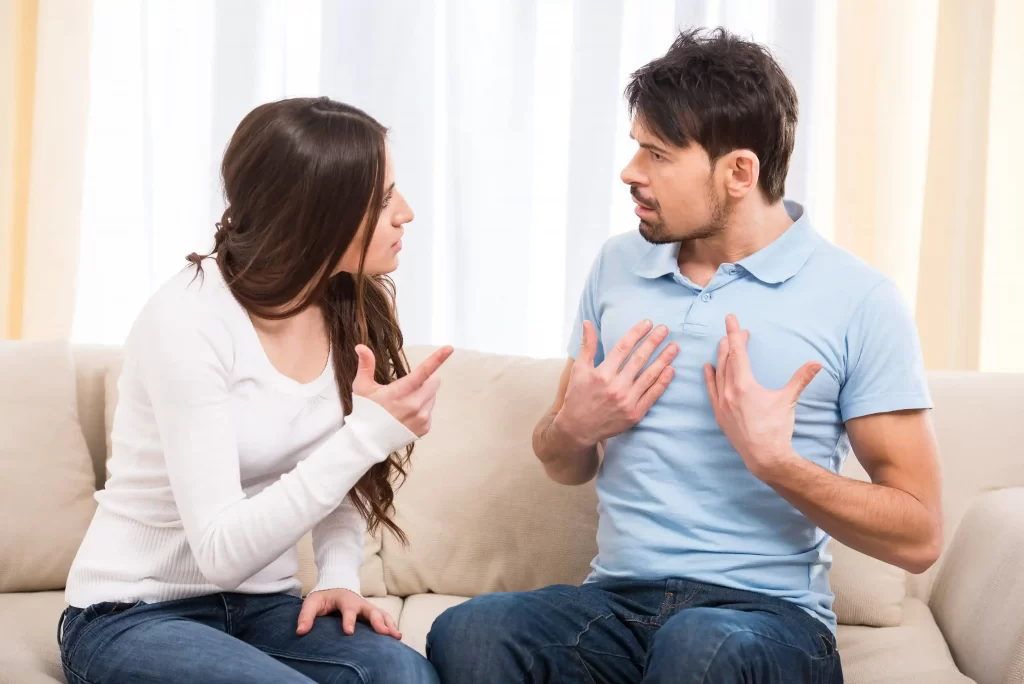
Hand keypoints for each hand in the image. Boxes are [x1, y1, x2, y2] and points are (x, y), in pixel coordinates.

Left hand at [296, 588, 401, 638]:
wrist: (336, 585)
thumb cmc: (324, 597)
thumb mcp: (312, 602)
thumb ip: (306, 616)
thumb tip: (300, 632)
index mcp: (345, 600)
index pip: (348, 610)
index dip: (349, 621)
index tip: (349, 632)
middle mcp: (360, 603)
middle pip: (372, 611)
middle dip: (379, 622)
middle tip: (385, 633)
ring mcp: (367, 607)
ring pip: (382, 614)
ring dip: (390, 624)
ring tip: (397, 636)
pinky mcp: (371, 613)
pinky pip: (384, 618)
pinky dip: (392, 626)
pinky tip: (397, 637)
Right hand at [353, 344, 453, 436]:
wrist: (368, 442)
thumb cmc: (365, 412)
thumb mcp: (362, 387)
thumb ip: (366, 365)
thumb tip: (361, 346)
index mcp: (400, 392)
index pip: (423, 372)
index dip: (437, 359)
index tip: (449, 348)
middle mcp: (414, 405)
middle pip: (434, 382)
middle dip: (426, 379)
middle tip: (408, 386)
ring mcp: (421, 418)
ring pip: (432, 396)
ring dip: (424, 394)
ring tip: (404, 402)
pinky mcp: (425, 427)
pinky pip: (430, 410)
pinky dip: (422, 408)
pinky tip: (407, 414)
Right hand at [554, 319, 677, 447]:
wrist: (579, 429)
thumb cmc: (578, 396)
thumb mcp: (579, 370)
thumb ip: (587, 345)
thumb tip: (588, 322)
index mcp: (602, 374)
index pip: (623, 348)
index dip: (636, 333)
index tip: (648, 323)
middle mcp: (616, 387)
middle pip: (639, 359)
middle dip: (653, 342)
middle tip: (665, 329)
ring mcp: (627, 401)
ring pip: (649, 376)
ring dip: (664, 359)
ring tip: (674, 347)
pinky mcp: (635, 414)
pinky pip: (653, 395)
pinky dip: (663, 382)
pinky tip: (671, 370)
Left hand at [703, 314, 820, 478]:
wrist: (765, 457)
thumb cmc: (776, 428)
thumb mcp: (788, 400)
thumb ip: (800, 379)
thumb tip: (817, 364)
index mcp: (743, 385)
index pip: (738, 352)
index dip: (734, 334)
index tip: (730, 318)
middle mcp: (728, 392)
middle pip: (727, 360)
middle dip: (731, 343)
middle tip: (735, 331)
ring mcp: (722, 404)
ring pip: (718, 374)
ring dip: (721, 357)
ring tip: (723, 344)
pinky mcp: (720, 415)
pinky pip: (711, 390)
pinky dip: (710, 377)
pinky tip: (708, 368)